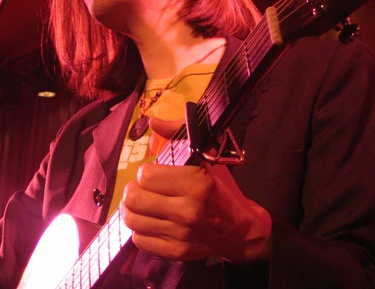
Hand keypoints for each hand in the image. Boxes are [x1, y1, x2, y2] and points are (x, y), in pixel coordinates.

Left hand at [120, 118, 271, 262]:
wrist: (243, 232)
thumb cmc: (223, 189)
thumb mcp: (208, 156)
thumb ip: (179, 132)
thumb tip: (151, 121)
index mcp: (196, 184)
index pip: (145, 176)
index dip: (146, 172)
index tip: (155, 173)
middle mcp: (187, 211)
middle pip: (133, 199)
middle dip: (135, 190)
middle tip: (144, 189)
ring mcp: (180, 235)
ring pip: (131, 220)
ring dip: (134, 209)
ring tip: (145, 204)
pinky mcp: (175, 254)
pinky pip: (138, 240)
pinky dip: (142, 230)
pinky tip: (153, 222)